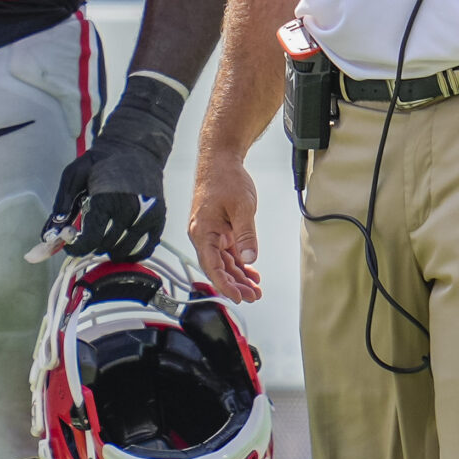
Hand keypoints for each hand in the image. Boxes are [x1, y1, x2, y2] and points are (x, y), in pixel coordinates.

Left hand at [38, 74, 182, 262]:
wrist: (137, 146)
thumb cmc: (101, 161)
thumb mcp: (74, 174)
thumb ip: (62, 204)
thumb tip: (51, 233)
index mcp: (106, 199)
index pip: (90, 241)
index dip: (76, 248)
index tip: (70, 244)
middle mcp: (129, 210)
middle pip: (105, 247)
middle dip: (92, 244)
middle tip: (88, 232)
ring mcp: (147, 216)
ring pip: (123, 252)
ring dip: (110, 249)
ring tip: (105, 234)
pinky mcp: (159, 219)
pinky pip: (144, 250)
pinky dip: (131, 251)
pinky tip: (122, 240)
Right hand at [189, 161, 263, 300]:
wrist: (220, 160)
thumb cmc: (225, 179)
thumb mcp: (242, 208)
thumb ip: (246, 235)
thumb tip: (250, 258)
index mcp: (203, 232)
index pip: (212, 267)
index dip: (224, 285)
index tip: (238, 297)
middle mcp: (204, 235)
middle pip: (218, 268)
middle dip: (235, 285)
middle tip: (253, 297)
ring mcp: (212, 233)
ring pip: (224, 262)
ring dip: (239, 277)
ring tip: (254, 290)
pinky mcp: (220, 230)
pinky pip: (229, 252)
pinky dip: (240, 263)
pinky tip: (251, 273)